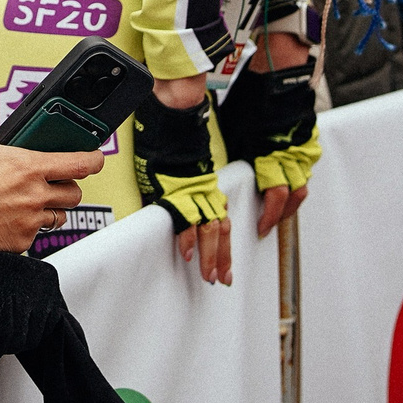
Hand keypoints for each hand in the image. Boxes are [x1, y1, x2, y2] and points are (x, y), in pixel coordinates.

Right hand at [0, 131, 100, 261]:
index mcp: (27, 167)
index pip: (79, 163)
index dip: (93, 159)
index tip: (96, 158)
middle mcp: (34, 195)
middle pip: (75, 193)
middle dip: (68, 187)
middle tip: (55, 183)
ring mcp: (29, 221)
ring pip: (59, 217)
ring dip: (51, 209)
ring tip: (31, 204)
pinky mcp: (19, 242)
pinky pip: (35, 234)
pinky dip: (28, 228)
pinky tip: (10, 221)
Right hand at [132, 91, 230, 285]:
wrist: (176, 122)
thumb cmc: (180, 144)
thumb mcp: (193, 171)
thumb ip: (198, 190)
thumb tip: (200, 207)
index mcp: (210, 191)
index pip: (223, 225)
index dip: (227, 249)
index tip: (226, 269)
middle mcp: (205, 195)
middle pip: (220, 233)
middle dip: (222, 260)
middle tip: (221, 280)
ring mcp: (192, 195)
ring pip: (208, 231)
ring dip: (209, 256)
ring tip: (207, 275)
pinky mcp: (176, 193)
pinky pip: (185, 220)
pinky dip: (187, 238)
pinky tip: (188, 253)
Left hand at [217, 36, 317, 238]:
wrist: (279, 70)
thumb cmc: (253, 96)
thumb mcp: (237, 128)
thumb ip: (241, 152)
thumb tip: (231, 167)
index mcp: (271, 155)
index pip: (275, 197)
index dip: (270, 216)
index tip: (263, 227)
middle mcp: (291, 154)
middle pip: (295, 195)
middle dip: (284, 213)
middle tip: (274, 221)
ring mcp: (304, 144)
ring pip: (305, 179)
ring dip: (294, 195)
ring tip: (284, 203)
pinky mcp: (310, 134)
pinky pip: (307, 160)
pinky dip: (300, 170)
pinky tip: (292, 172)